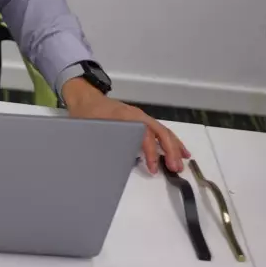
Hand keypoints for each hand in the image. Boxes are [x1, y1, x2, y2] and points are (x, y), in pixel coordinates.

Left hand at [63, 81, 188, 174]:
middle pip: (159, 131)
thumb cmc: (86, 114)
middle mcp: (137, 115)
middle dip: (169, 150)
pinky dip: (172, 141)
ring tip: (181, 165)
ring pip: (163, 131)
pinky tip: (180, 152)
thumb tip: (108, 165)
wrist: (84, 97)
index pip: (144, 134)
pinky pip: (160, 130)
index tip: (153, 168)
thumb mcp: (88, 128)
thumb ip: (99, 143)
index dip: (150, 152)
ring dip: (174, 147)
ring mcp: (141, 117)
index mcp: (124, 116)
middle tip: (175, 169)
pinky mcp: (141, 120)